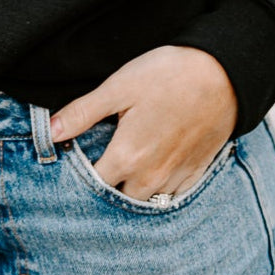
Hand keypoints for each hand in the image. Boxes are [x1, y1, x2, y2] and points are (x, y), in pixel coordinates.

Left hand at [49, 45, 237, 201]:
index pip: (92, 185)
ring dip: (131, 187)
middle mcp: (151, 179)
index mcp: (128, 158)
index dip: (79, 175)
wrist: (224, 75)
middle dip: (105, 184)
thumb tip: (50, 132)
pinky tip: (153, 164)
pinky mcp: (195, 174)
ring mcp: (175, 180)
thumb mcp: (119, 87)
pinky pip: (170, 195)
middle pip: (117, 197)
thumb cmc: (168, 75)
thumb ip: (83, 112)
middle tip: (99, 157)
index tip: (73, 160)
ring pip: (144, 199)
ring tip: (126, 160)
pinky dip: (157, 187)